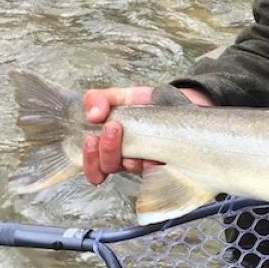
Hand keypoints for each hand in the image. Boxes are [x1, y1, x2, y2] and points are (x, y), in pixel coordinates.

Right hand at [81, 85, 211, 184]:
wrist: (179, 102)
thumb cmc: (146, 104)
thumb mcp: (120, 96)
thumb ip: (99, 99)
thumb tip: (92, 114)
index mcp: (110, 145)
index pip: (92, 164)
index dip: (89, 158)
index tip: (91, 139)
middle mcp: (126, 158)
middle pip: (108, 167)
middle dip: (106, 149)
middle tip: (113, 128)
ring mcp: (146, 162)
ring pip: (129, 169)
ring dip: (126, 156)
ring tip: (133, 136)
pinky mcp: (166, 163)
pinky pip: (157, 170)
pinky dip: (152, 163)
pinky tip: (153, 156)